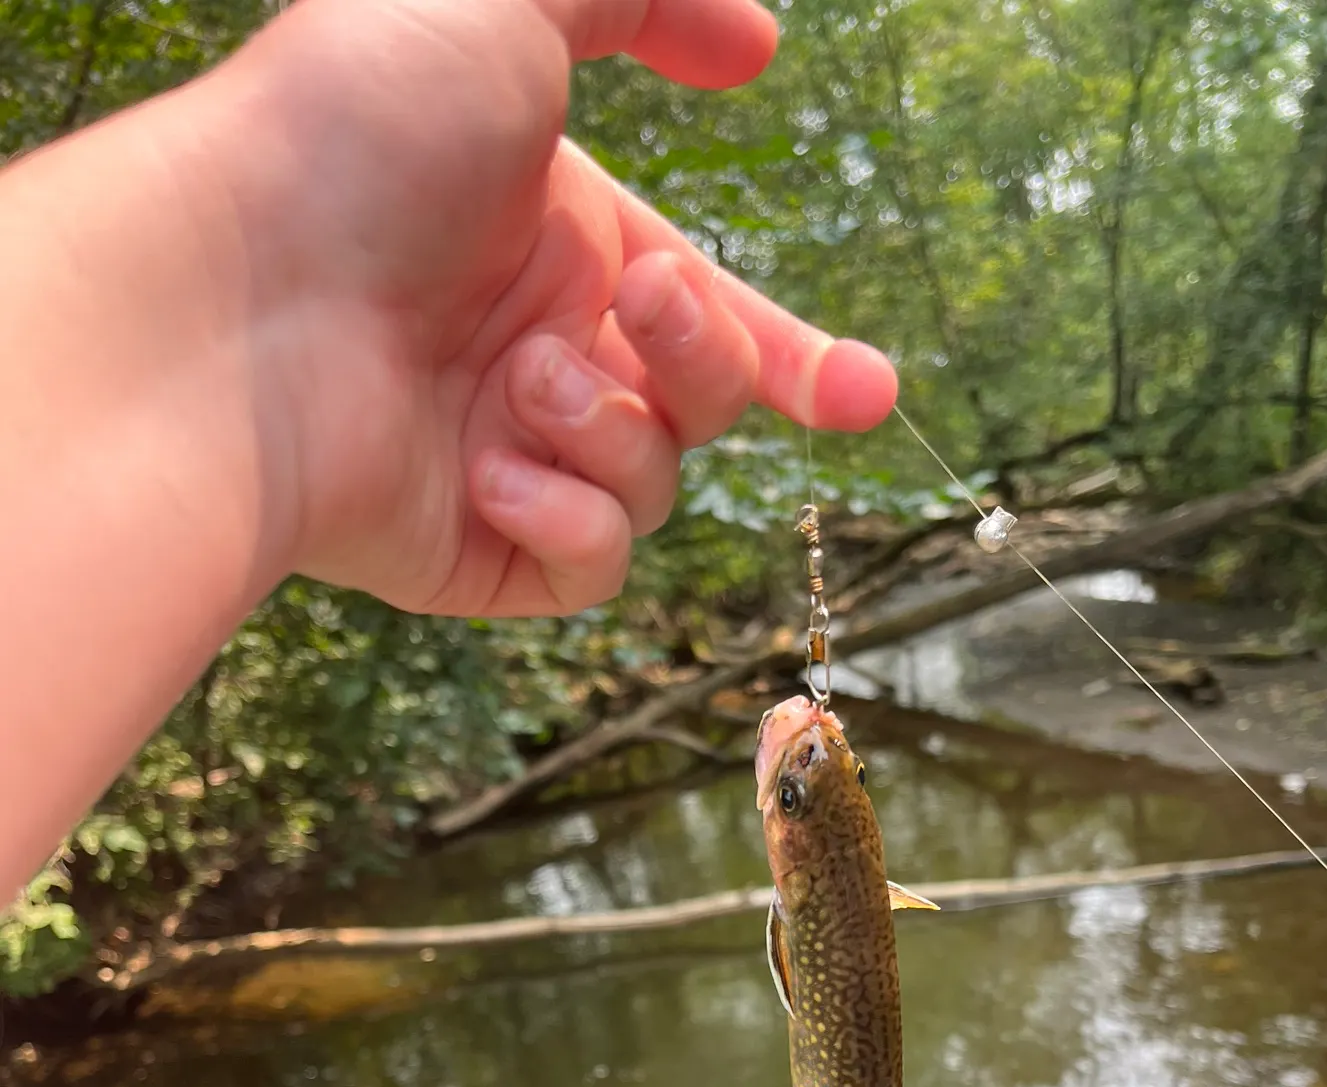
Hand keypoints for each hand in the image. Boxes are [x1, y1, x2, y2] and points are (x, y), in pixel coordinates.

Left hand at [206, 0, 897, 615]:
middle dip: (710, 355)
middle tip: (646, 306)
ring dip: (614, 424)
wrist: (236, 295)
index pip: (711, 319)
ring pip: (658, 480)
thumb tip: (754, 42)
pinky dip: (570, 519)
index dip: (795, 359)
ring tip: (521, 380)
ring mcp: (512, 457)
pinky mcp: (479, 552)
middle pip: (705, 399)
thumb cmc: (355, 138)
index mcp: (561, 250)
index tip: (861, 396)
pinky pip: (593, 565)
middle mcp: (542, 353)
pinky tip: (496, 472)